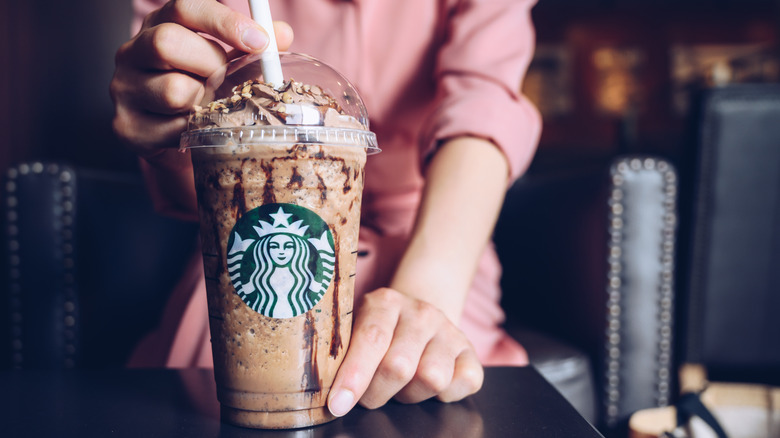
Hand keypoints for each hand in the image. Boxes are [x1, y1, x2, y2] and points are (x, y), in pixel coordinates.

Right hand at [110, 0, 292, 154]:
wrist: (174, 137)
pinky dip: (197, 130)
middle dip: (212, 64)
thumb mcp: (226, 63)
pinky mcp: (127, 126)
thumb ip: (250, 48)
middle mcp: (132, 51)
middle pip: (168, 42)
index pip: (184, 7)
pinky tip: (198, 127)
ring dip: (205, 102)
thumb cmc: (203, 91)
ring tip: (209, 106)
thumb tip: (282, 34)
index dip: (224, 22)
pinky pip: (173, 128)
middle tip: (227, 80)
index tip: (259, 41)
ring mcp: (124, 88)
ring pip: (174, 90)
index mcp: (160, 25)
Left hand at [327, 288, 483, 415]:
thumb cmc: (378, 332)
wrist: (417, 315)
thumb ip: (342, 353)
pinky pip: (464, 383)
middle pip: (399, 366)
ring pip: (432, 378)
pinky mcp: (471, 352)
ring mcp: (450, 331)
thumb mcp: (354, 330)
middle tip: (369, 395)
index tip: (338, 404)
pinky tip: (427, 386)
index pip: (371, 339)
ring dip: (410, 394)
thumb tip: (328, 392)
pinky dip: (444, 395)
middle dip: (377, 392)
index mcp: (385, 302)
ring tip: (400, 386)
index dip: (353, 376)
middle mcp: (421, 312)